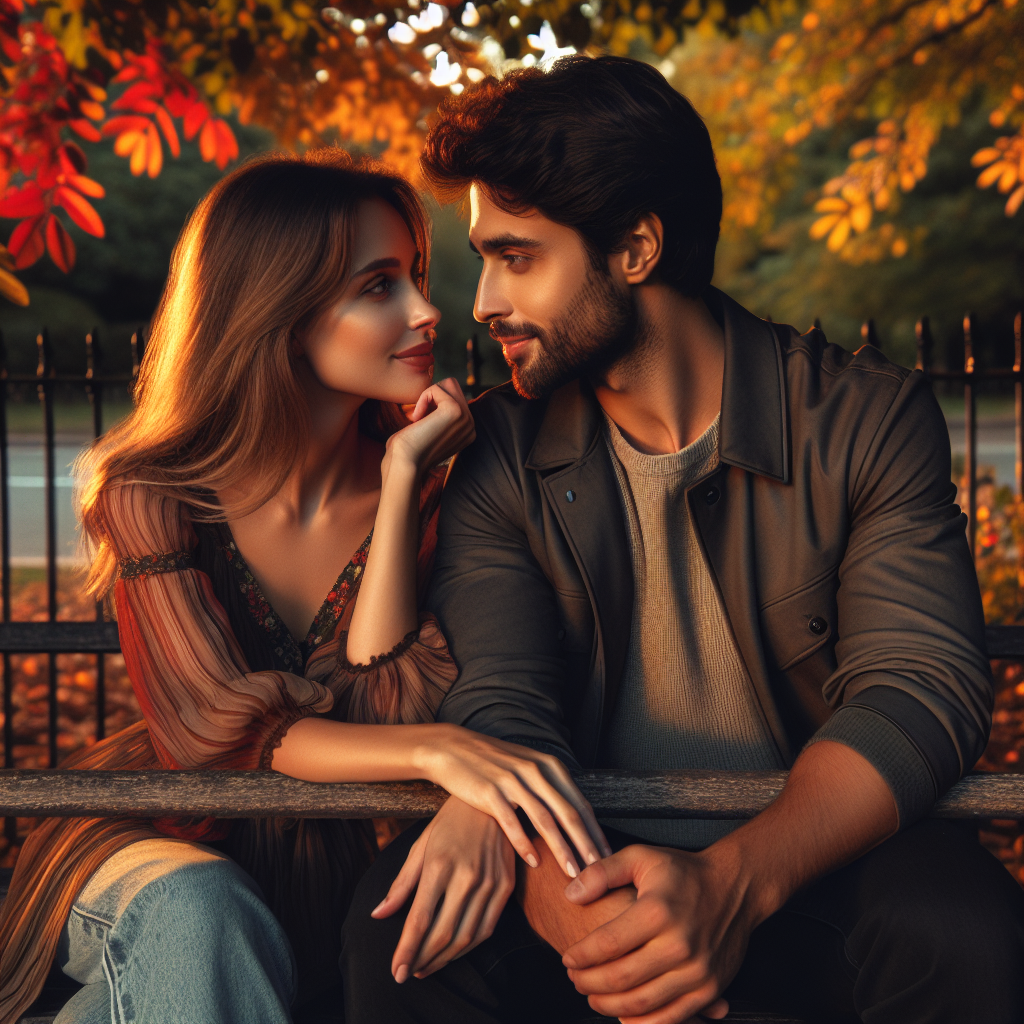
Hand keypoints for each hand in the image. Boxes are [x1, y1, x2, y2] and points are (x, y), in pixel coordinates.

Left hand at [372, 798, 514, 982]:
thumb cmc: (449, 823)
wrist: (492, 801)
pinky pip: (487, 928)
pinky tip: (454, 951)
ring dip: (445, 959)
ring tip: (427, 967)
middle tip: (409, 973)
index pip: (419, 919)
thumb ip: (401, 884)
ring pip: (466, 937)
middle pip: (442, 934)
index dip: (406, 951)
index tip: (397, 973)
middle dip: (423, 960)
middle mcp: (465, 876)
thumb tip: (378, 915)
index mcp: (438, 864)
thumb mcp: (421, 846)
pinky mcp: (506, 885)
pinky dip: (469, 947)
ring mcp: (489, 882)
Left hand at [385, 377, 475, 478]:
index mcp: (467, 431)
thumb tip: (438, 392)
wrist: (405, 464)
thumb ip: (439, 415)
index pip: (455, 397)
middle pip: (454, 387)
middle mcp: (471, 425)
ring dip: (428, 396)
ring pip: (448, 384)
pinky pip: (437, 388)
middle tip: (420, 418)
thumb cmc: (408, 449)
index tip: (423, 424)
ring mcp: (466, 418)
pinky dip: (422, 399)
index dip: (434, 403)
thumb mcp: (430, 430)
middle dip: (433, 396)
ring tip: (420, 418)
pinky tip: (417, 419)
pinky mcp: (455, 411)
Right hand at [416, 724, 611, 877]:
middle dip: (586, 845)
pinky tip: (534, 863)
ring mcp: (513, 781)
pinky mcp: (490, 792)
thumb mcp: (528, 767)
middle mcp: (535, 771)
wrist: (453, 750)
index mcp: (548, 766)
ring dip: (562, 849)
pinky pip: (513, 822)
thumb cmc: (493, 764)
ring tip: (574, 874)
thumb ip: (551, 787)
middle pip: (568, 813)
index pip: (580, 803)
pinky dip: (525, 844)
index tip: (608, 856)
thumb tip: (575, 816)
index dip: (596, 831)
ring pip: (545, 820)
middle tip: (599, 871)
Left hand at [560, 844, 749, 1023]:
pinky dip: (642, 1022)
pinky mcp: (710, 988)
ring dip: (609, 1005)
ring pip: (641, 1003)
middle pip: (621, 977)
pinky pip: (671, 1018)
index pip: (608, 943)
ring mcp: (697, 970)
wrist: (734, 887)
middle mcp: (679, 943)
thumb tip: (570, 894)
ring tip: (592, 995)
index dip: (581, 955)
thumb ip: (602, 872)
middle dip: (588, 982)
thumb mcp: (641, 857)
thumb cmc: (682, 872)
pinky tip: (623, 1014)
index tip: (566, 957)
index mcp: (658, 910)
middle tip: (574, 979)